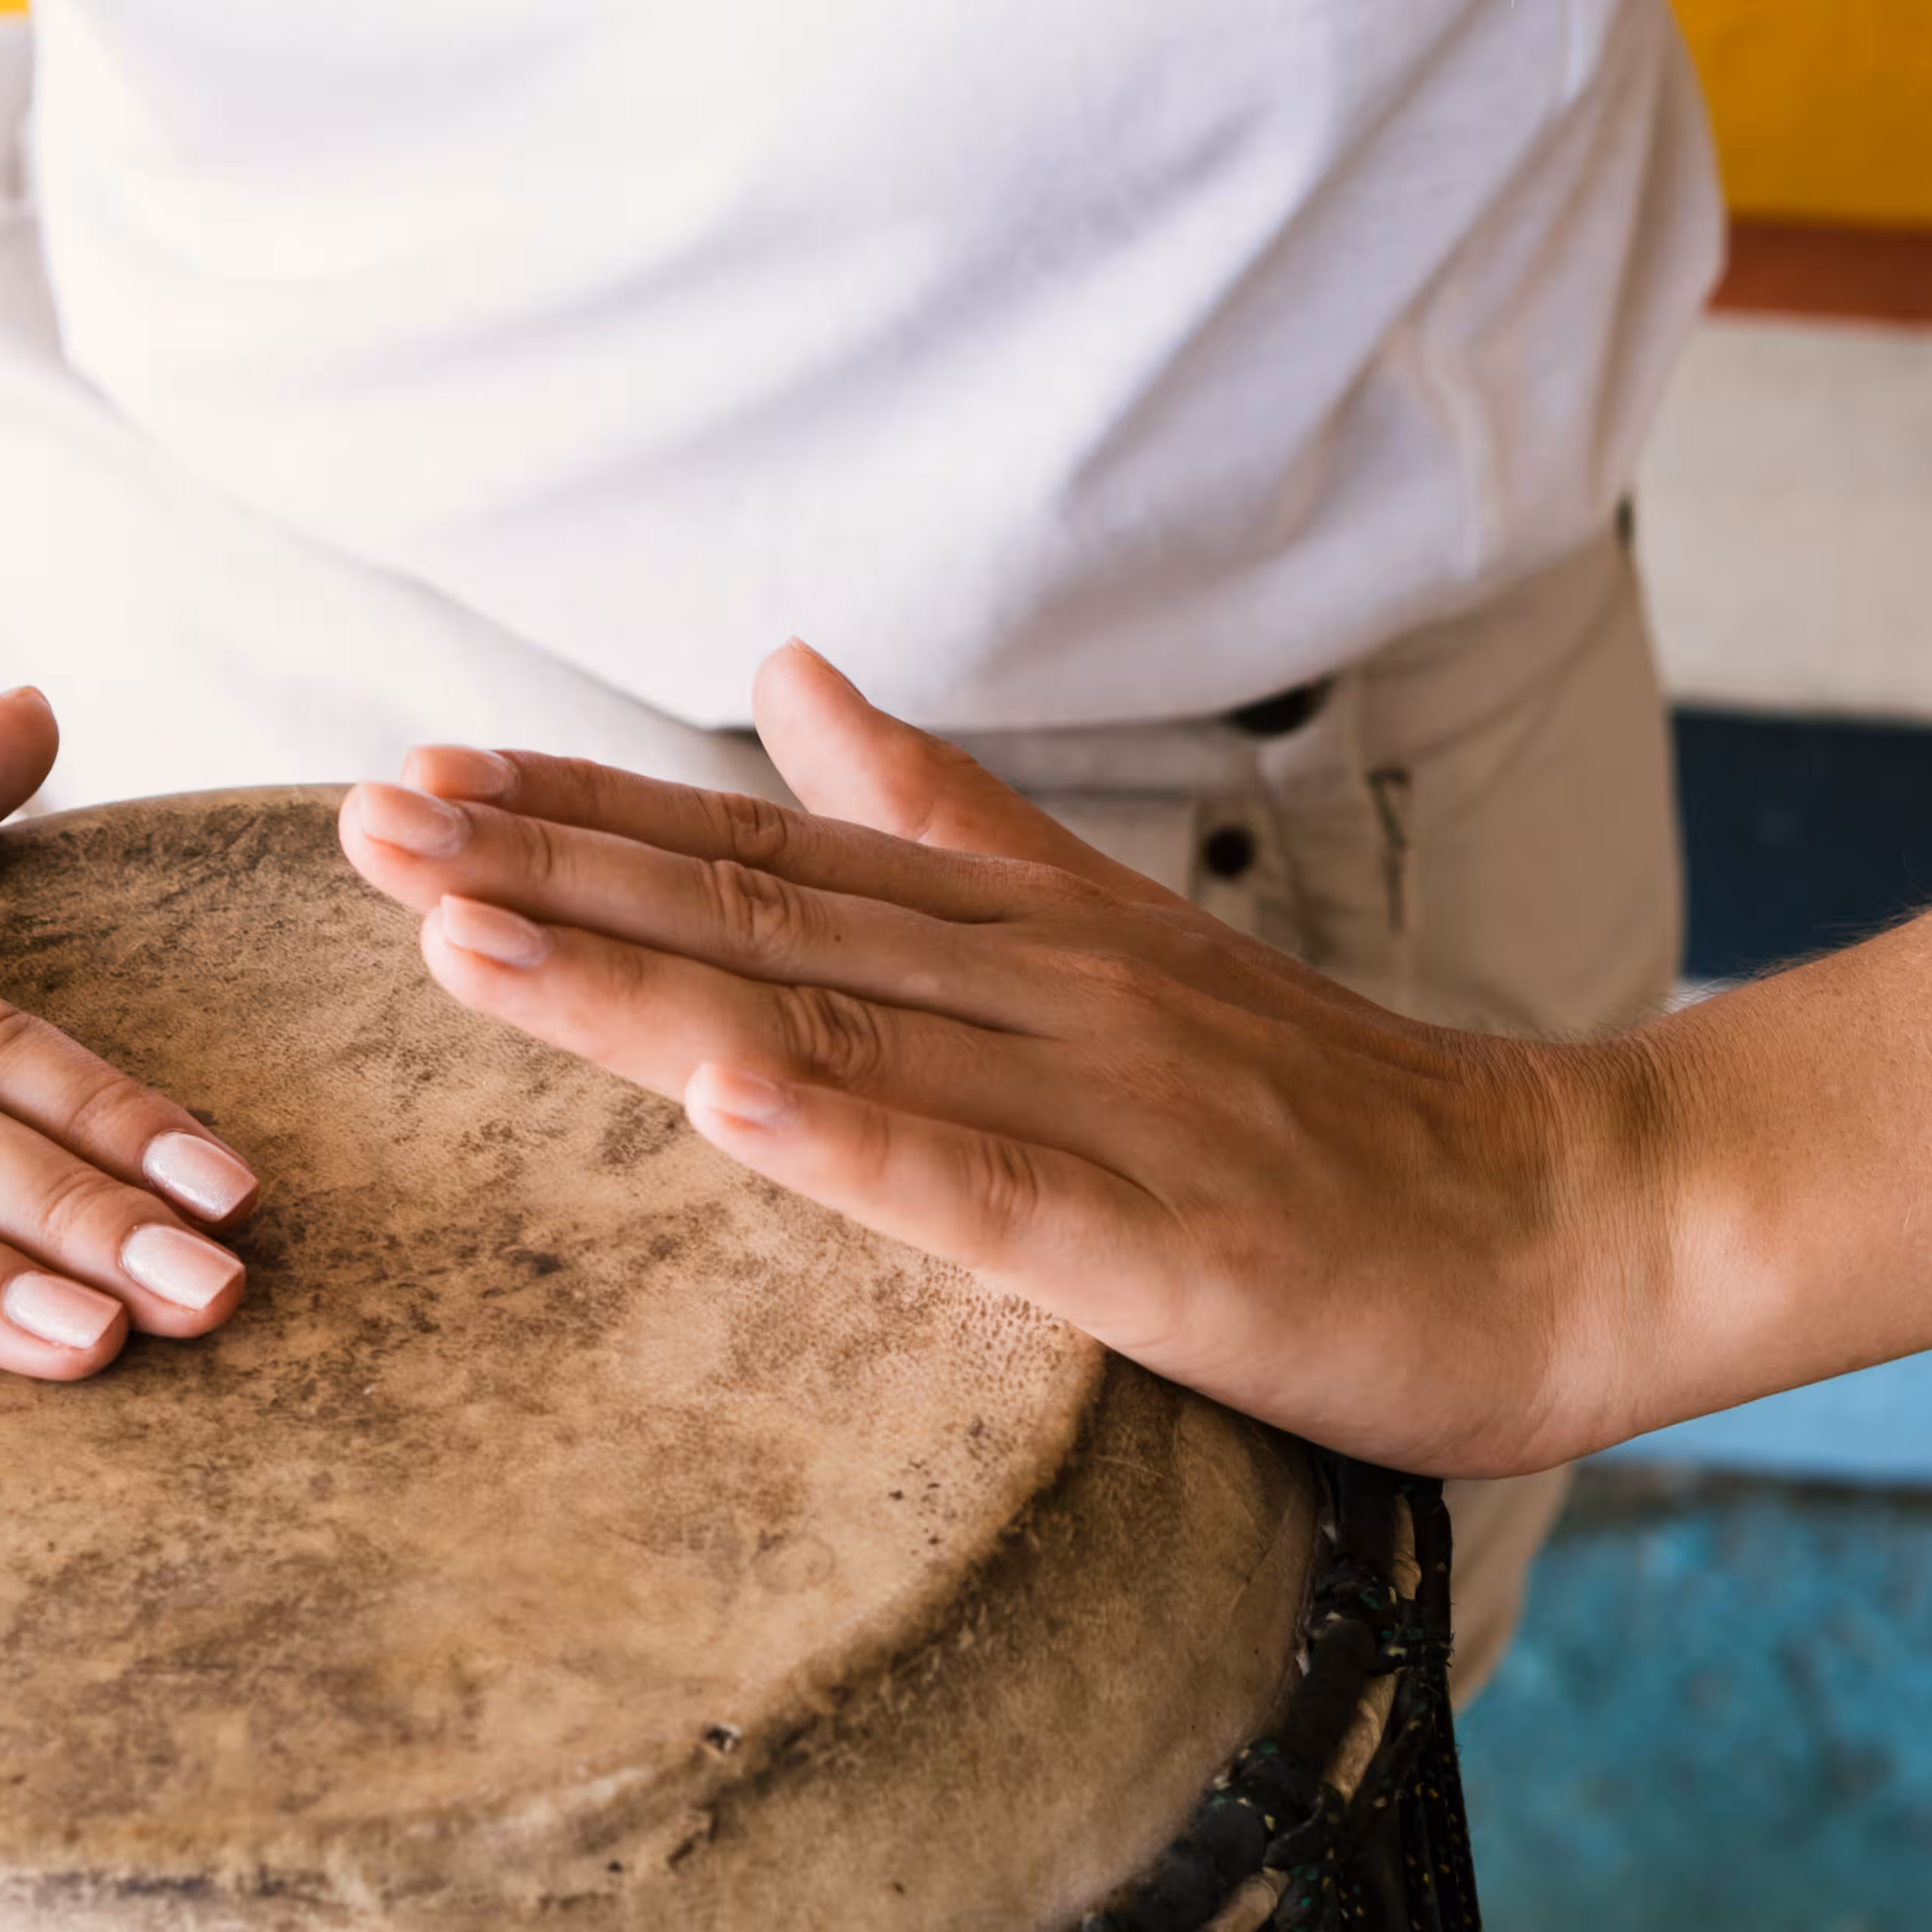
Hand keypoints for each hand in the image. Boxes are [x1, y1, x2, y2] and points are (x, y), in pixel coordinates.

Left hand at [335, 645, 1659, 1477]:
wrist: (1569, 1221)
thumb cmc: (1327, 1116)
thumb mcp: (1116, 937)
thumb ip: (949, 816)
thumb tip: (792, 684)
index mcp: (1017, 931)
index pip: (761, 854)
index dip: (579, 815)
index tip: (417, 777)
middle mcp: (1039, 991)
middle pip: (758, 921)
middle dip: (544, 876)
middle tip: (362, 827)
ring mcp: (1102, 1111)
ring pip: (836, 1032)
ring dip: (637, 985)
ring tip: (460, 934)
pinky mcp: (1164, 1246)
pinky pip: (985, 1191)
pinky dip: (854, 1142)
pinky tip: (724, 1102)